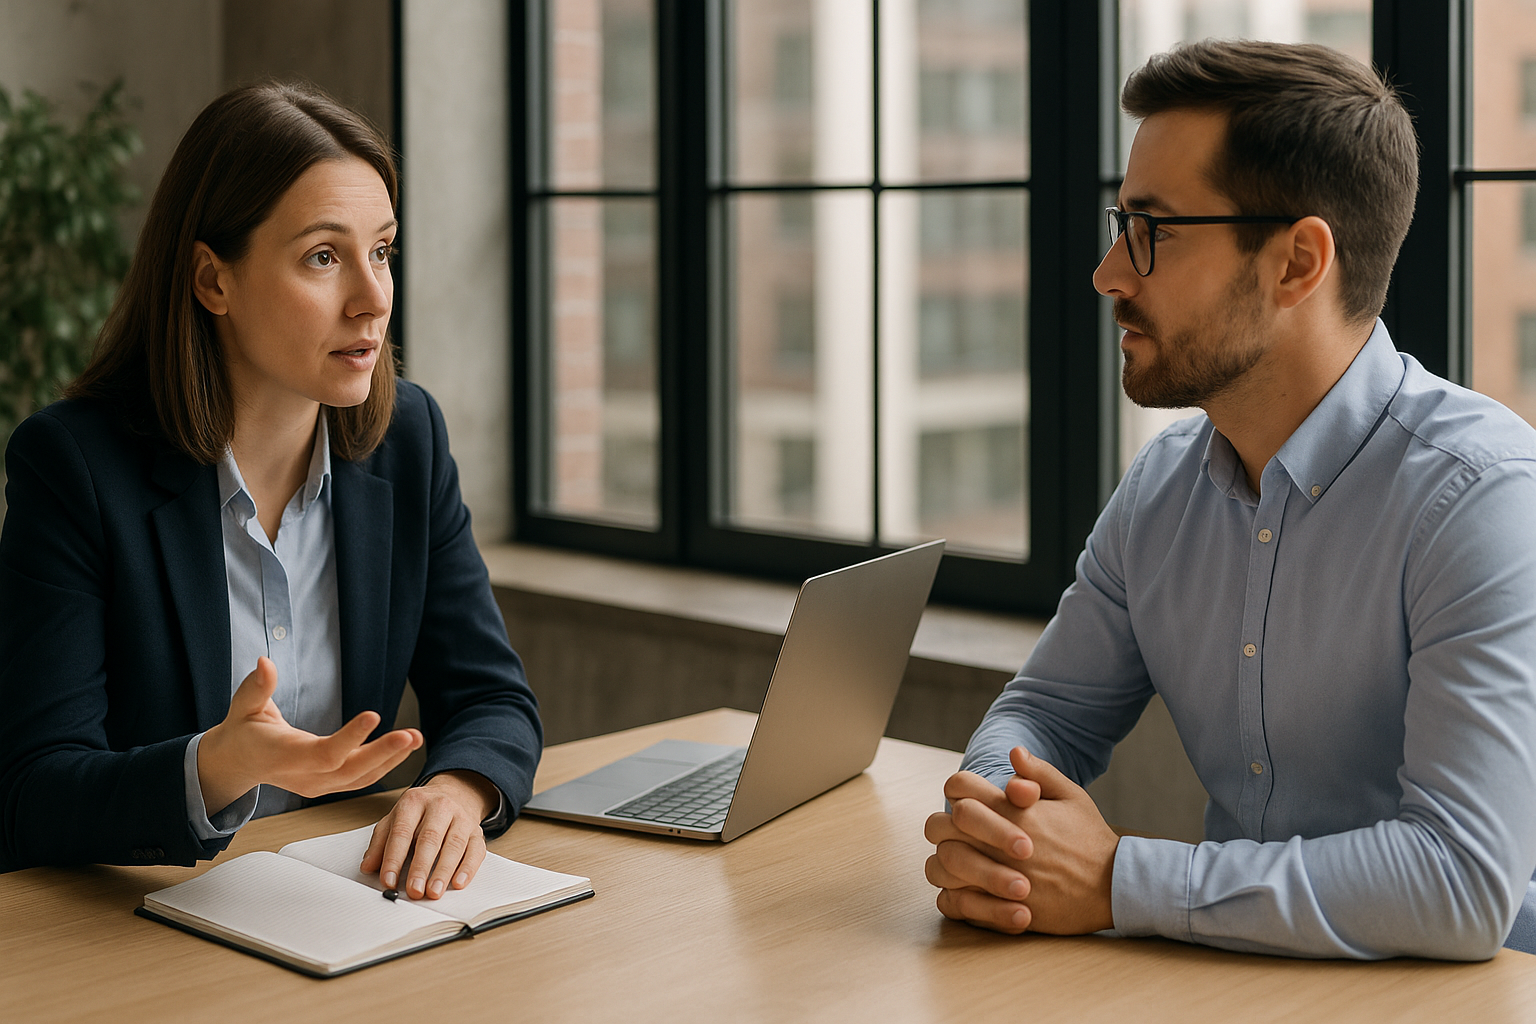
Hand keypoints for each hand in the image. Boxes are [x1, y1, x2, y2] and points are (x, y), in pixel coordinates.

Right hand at [197, 657, 422, 813]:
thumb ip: (257, 687)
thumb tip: (265, 662)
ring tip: (416, 737)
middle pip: (349, 772)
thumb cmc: (242, 731)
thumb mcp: (243, 706)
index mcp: (283, 756)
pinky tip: (404, 747)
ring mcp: (316, 785)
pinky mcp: (326, 784)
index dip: (350, 738)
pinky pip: (360, 779)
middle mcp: (303, 776)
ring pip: (360, 779)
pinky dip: (384, 765)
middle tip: (411, 735)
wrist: (237, 764)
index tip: (374, 715)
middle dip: (382, 754)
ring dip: (391, 759)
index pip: (323, 753)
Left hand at [360, 770, 499, 899]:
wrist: (455, 793)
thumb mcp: (395, 820)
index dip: (394, 858)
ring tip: (433, 891)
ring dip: (443, 871)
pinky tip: (458, 883)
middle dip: (420, 867)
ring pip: (454, 845)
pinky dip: (468, 868)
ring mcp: (461, 818)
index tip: (388, 881)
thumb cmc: (421, 813)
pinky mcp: (477, 831)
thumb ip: (380, 843)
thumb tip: (368, 867)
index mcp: (414, 802)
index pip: (402, 832)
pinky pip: (476, 850)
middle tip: (414, 890)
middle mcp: (440, 806)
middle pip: (430, 838)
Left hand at [925, 746, 1118, 934]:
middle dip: (942, 825)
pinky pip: (954, 903)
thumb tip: (1013, 752)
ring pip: (940, 866)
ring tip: (959, 860)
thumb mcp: (1071, 796)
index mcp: (1014, 812)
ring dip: (944, 860)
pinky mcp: (1000, 910)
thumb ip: (1039, 773)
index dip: (957, 789)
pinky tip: (963, 889)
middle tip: (954, 830)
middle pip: (939, 826)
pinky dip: (951, 896)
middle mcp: (999, 844)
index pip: (959, 788)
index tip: (966, 799)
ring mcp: (997, 879)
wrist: (1112, 888)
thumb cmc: (1089, 839)